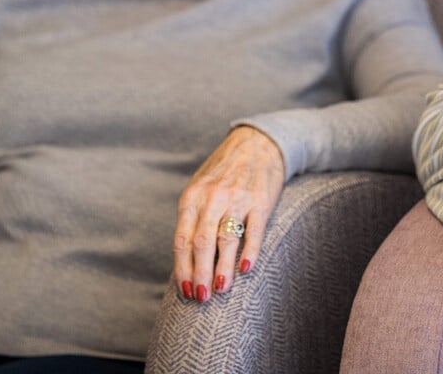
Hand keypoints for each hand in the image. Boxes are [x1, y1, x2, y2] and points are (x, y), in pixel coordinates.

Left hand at [173, 127, 285, 301]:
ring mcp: (237, 199)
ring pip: (226, 239)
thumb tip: (186, 262)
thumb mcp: (200, 189)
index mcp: (192, 198)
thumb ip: (192, 219)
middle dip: (200, 274)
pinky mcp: (260, 201)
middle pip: (202, 243)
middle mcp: (212, 198)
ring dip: (223, 268)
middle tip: (201, 297)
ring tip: (221, 289)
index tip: (184, 291)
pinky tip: (245, 269)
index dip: (182, 268)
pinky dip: (250, 251)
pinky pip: (254, 230)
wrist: (256, 144)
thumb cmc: (223, 172)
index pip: (182, 240)